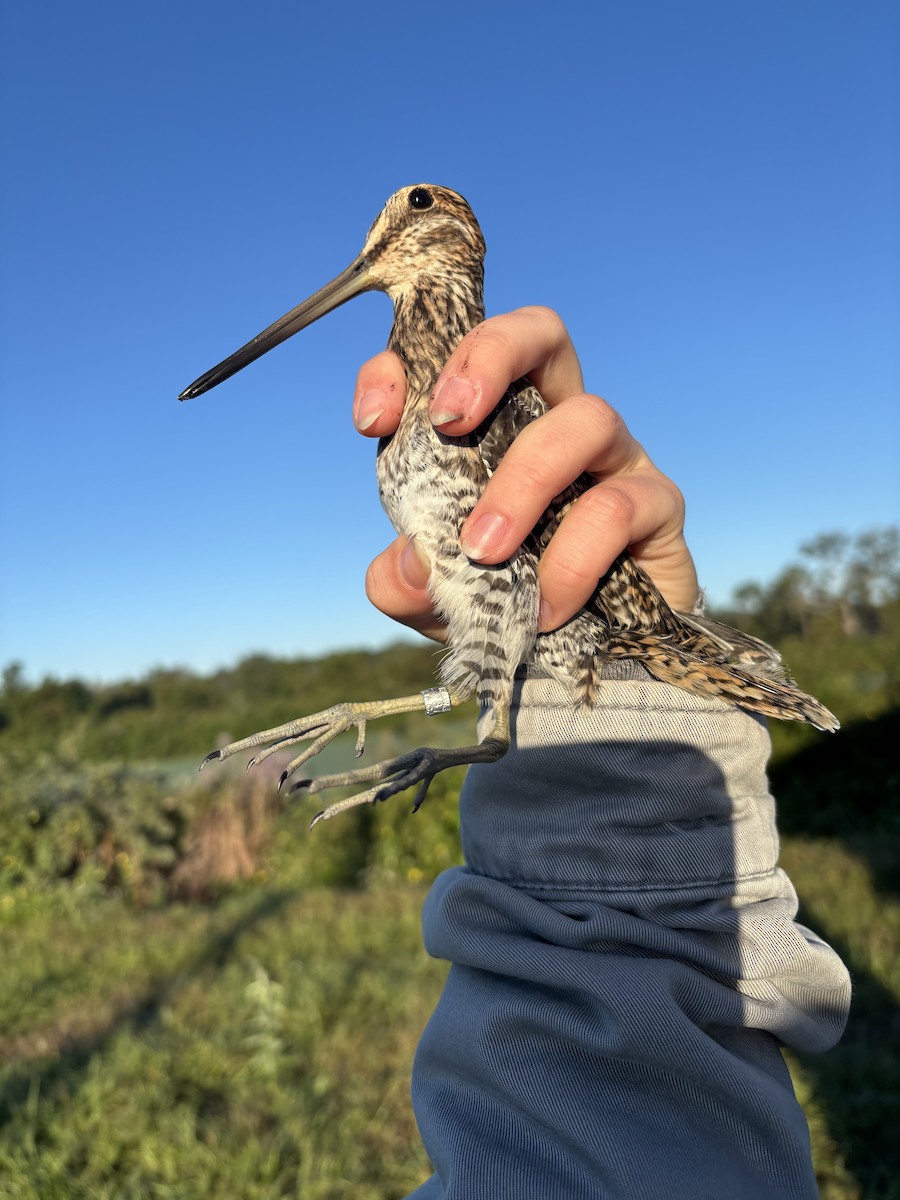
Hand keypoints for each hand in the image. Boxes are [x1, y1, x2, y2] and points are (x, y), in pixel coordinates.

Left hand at [353, 307, 698, 641]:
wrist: (590, 675)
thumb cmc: (510, 612)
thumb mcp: (436, 602)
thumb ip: (405, 583)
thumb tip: (410, 559)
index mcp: (497, 431)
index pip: (453, 363)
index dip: (406, 369)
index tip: (372, 422)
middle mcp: (559, 426)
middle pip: (543, 333)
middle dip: (490, 356)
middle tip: (448, 421)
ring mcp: (615, 460)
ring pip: (584, 419)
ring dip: (524, 483)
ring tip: (486, 550)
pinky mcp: (659, 507)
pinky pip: (617, 506)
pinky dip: (571, 559)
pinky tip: (545, 608)